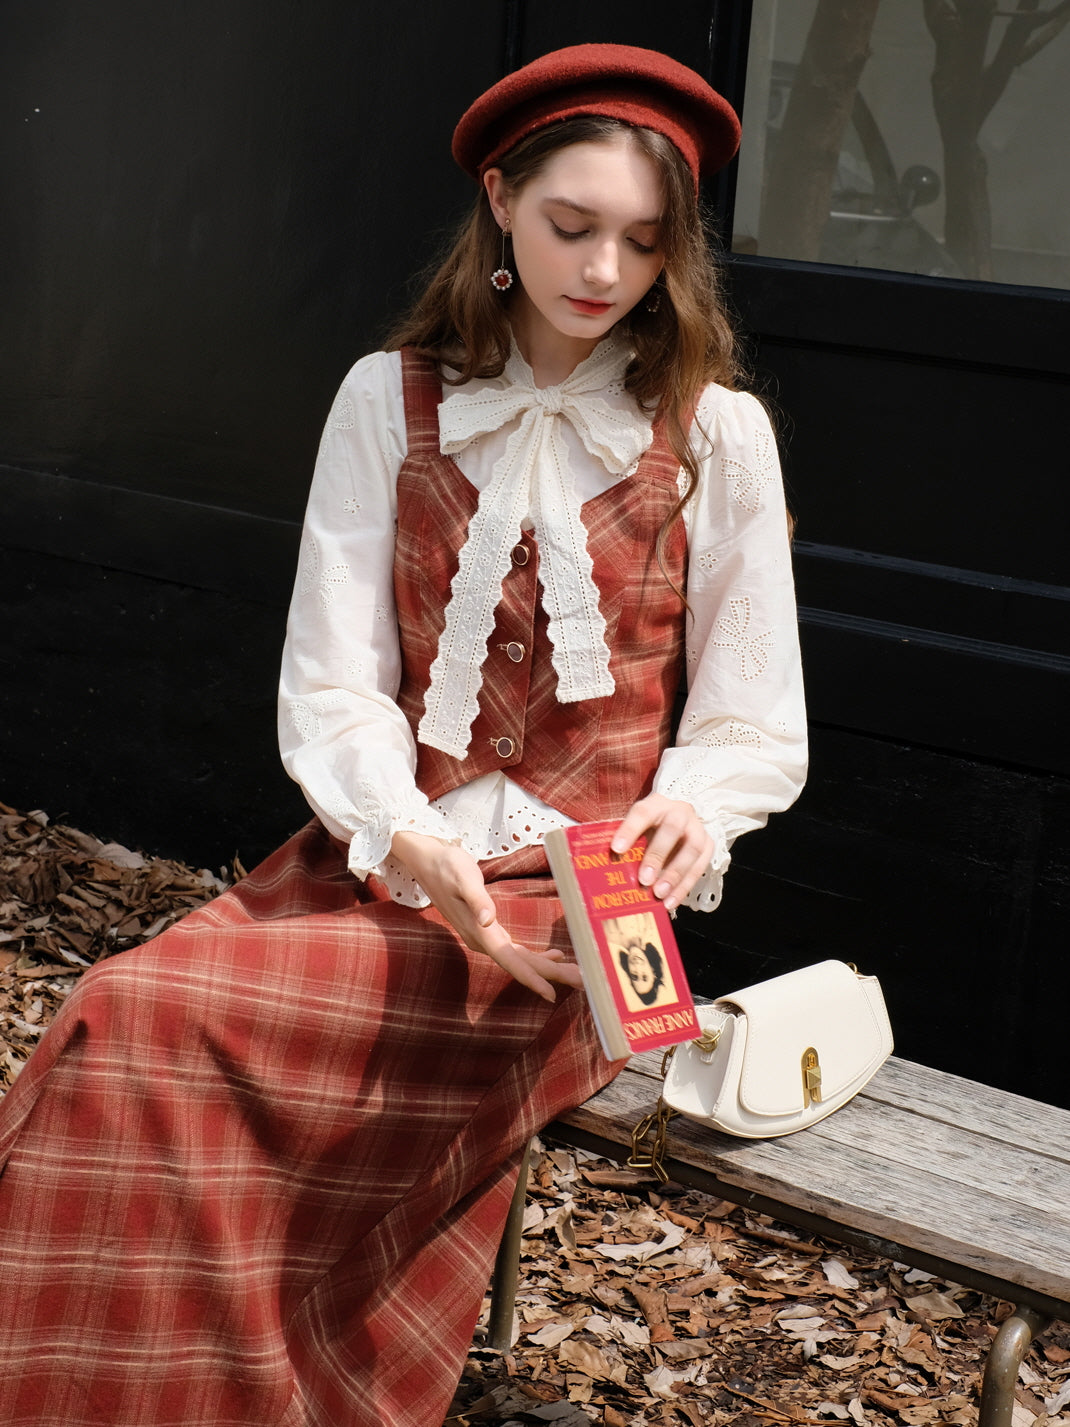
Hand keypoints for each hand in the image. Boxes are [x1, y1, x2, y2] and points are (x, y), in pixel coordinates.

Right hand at [390, 831, 582, 1001]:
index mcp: (480, 932)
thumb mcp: (464, 877)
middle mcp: (483, 940)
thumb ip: (477, 900)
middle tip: (584, 982)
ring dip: (549, 968)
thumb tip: (488, 921)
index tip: (552, 994)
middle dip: (553, 975)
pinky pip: (516, 951)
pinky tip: (556, 956)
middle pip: (522, 965)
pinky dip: (537, 956)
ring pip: (522, 960)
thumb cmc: (447, 865)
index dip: (532, 977)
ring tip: (577, 974)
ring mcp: (484, 937)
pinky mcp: (487, 930)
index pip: (510, 960)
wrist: (427, 860)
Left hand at [610, 795, 714, 911]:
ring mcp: (697, 828)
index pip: (642, 813)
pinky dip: (685, 886)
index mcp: (656, 804)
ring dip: (675, 874)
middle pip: (671, 829)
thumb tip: (606, 868)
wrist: (681, 819)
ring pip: (692, 849)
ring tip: (659, 895)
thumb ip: (626, 842)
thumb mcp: (638, 827)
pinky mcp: (708, 846)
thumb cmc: (651, 827)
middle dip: (657, 855)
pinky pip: (700, 866)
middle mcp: (679, 812)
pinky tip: (671, 901)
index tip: (616, 849)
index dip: (629, 830)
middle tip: (644, 879)